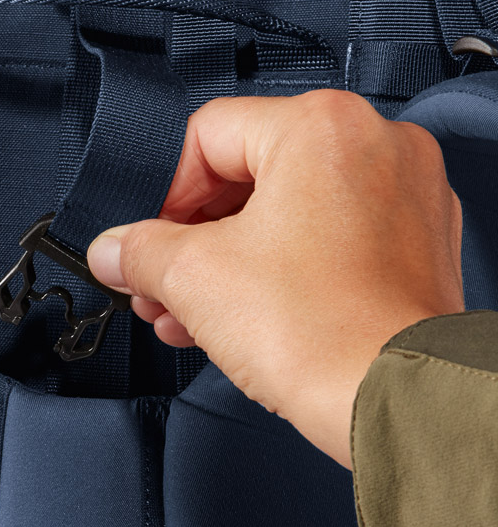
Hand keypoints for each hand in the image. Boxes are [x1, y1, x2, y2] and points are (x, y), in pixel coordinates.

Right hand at [86, 90, 464, 469]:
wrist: (392, 400)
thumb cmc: (321, 333)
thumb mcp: (192, 278)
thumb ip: (139, 252)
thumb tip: (114, 250)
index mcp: (322, 127)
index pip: (207, 136)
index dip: (164, 197)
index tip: (149, 244)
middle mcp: (375, 147)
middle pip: (247, 178)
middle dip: (192, 242)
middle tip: (161, 284)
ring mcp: (402, 199)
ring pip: (286, 216)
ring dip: (228, 265)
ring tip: (190, 312)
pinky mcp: (412, 250)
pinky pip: (325, 246)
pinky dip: (279, 276)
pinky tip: (238, 320)